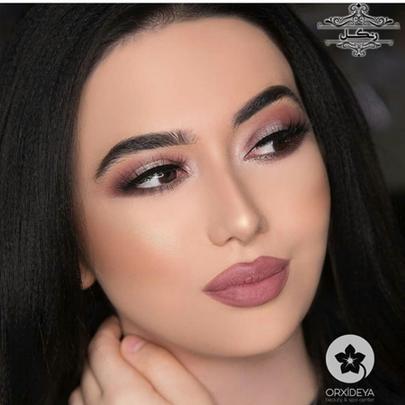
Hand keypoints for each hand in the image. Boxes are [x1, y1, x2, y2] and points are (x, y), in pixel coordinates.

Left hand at [68, 315, 214, 404]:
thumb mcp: (192, 399)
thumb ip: (162, 365)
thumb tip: (131, 342)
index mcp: (123, 397)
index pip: (100, 350)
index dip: (106, 330)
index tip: (116, 323)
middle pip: (87, 368)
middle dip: (101, 349)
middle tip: (119, 341)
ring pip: (79, 392)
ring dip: (94, 374)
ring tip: (117, 367)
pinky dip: (90, 399)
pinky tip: (110, 398)